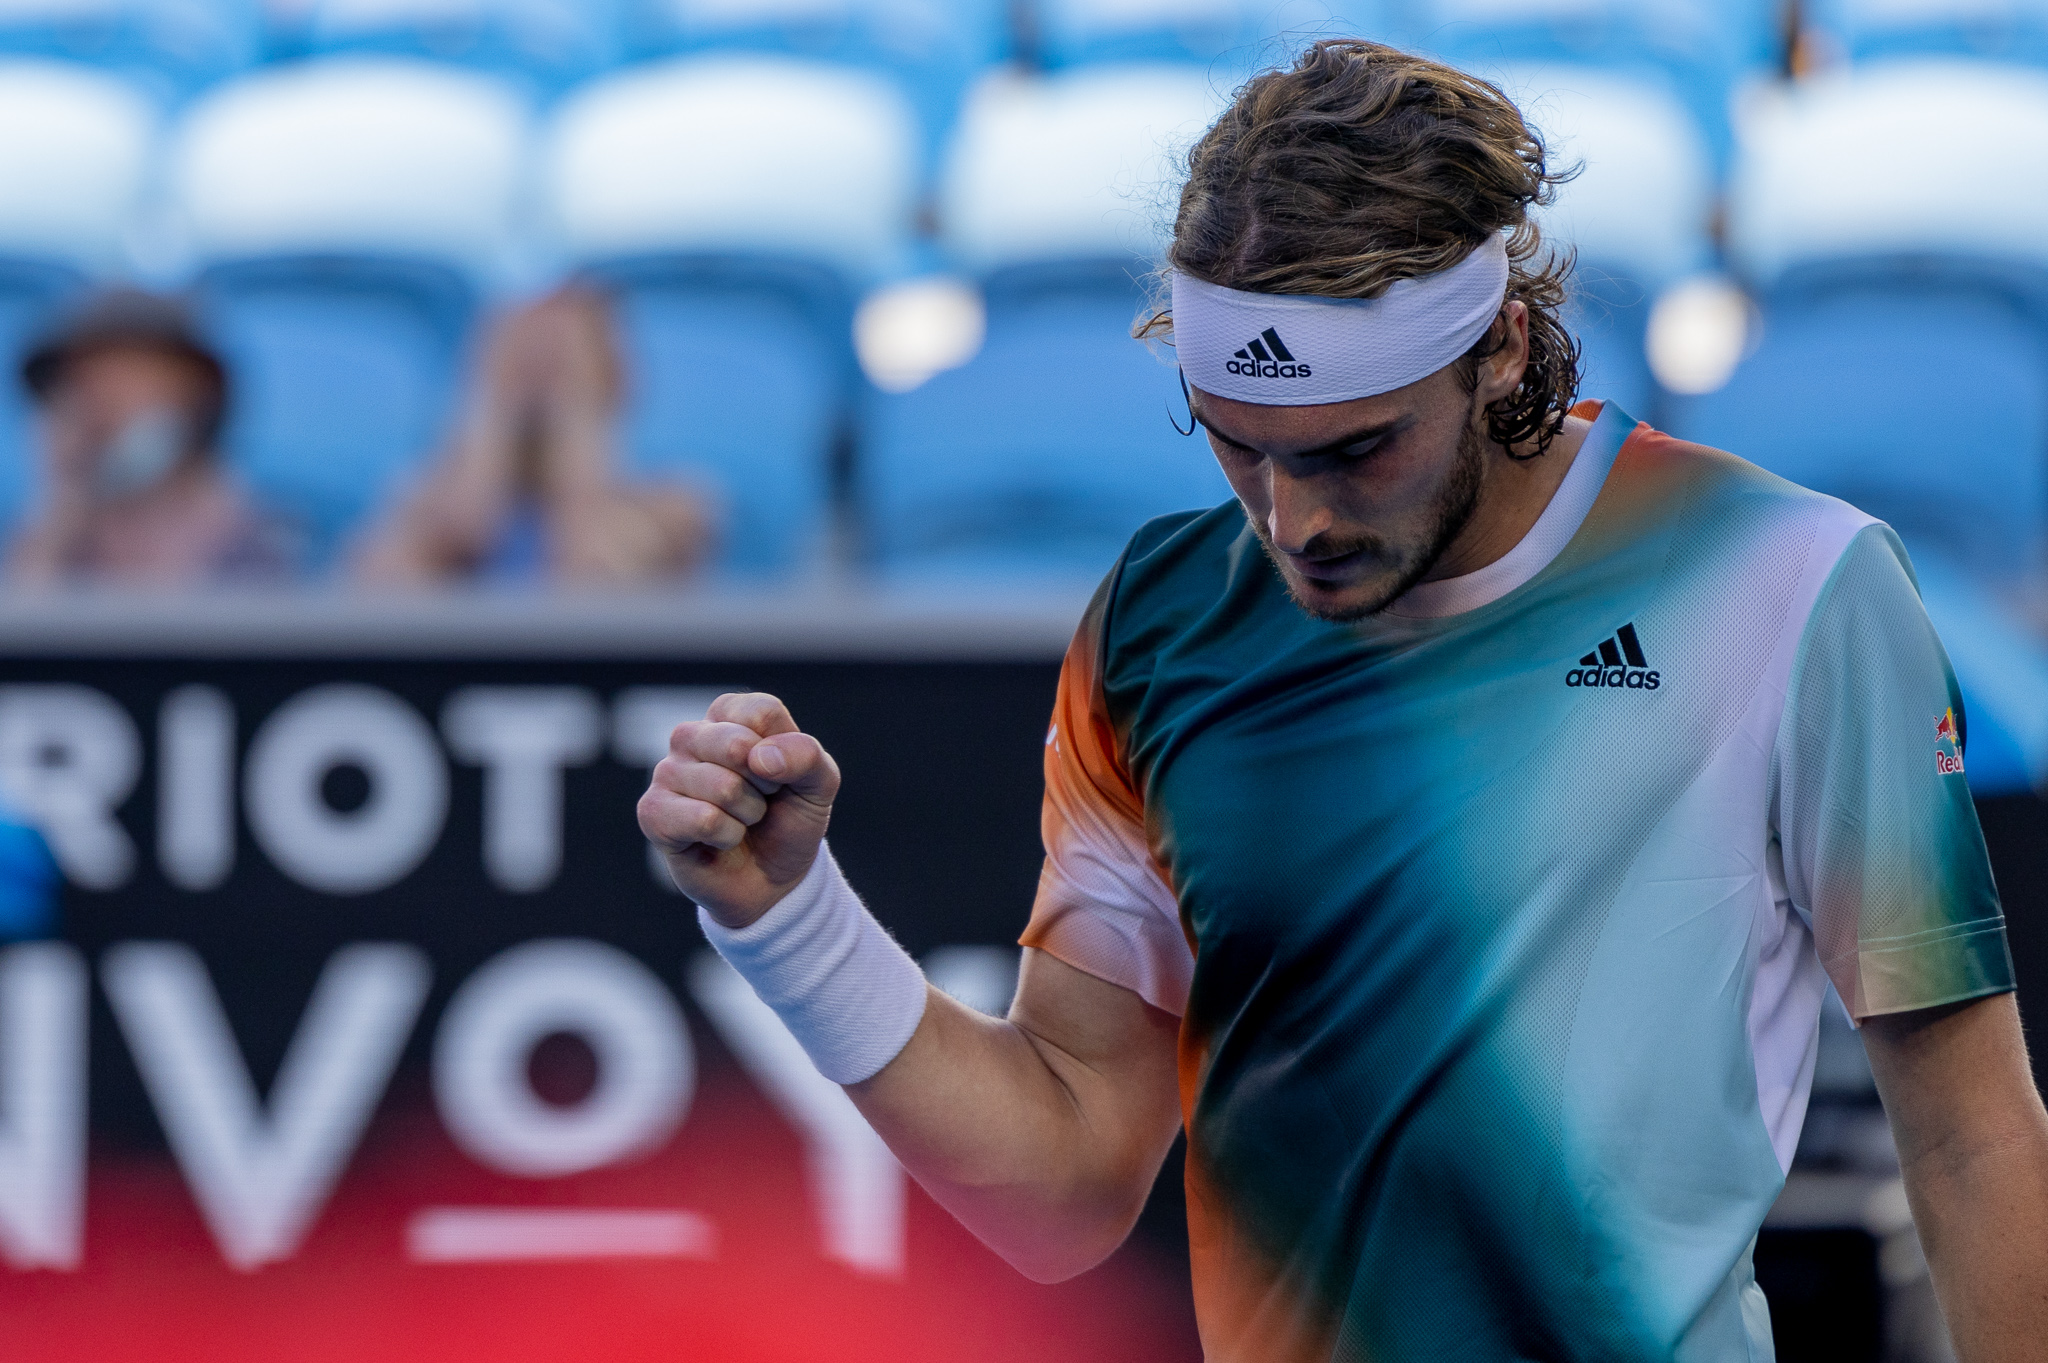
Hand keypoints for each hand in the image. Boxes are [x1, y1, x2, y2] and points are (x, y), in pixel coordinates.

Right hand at [637, 692, 840, 927]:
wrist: (772, 882)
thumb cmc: (789, 820)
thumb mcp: (819, 784)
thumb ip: (806, 756)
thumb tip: (759, 757)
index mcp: (728, 715)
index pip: (761, 712)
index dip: (784, 753)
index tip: (779, 774)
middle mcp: (690, 736)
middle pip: (737, 745)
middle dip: (766, 785)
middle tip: (761, 800)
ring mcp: (666, 773)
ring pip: (723, 787)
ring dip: (748, 815)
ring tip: (740, 821)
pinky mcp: (653, 813)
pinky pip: (704, 820)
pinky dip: (728, 837)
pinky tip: (720, 840)